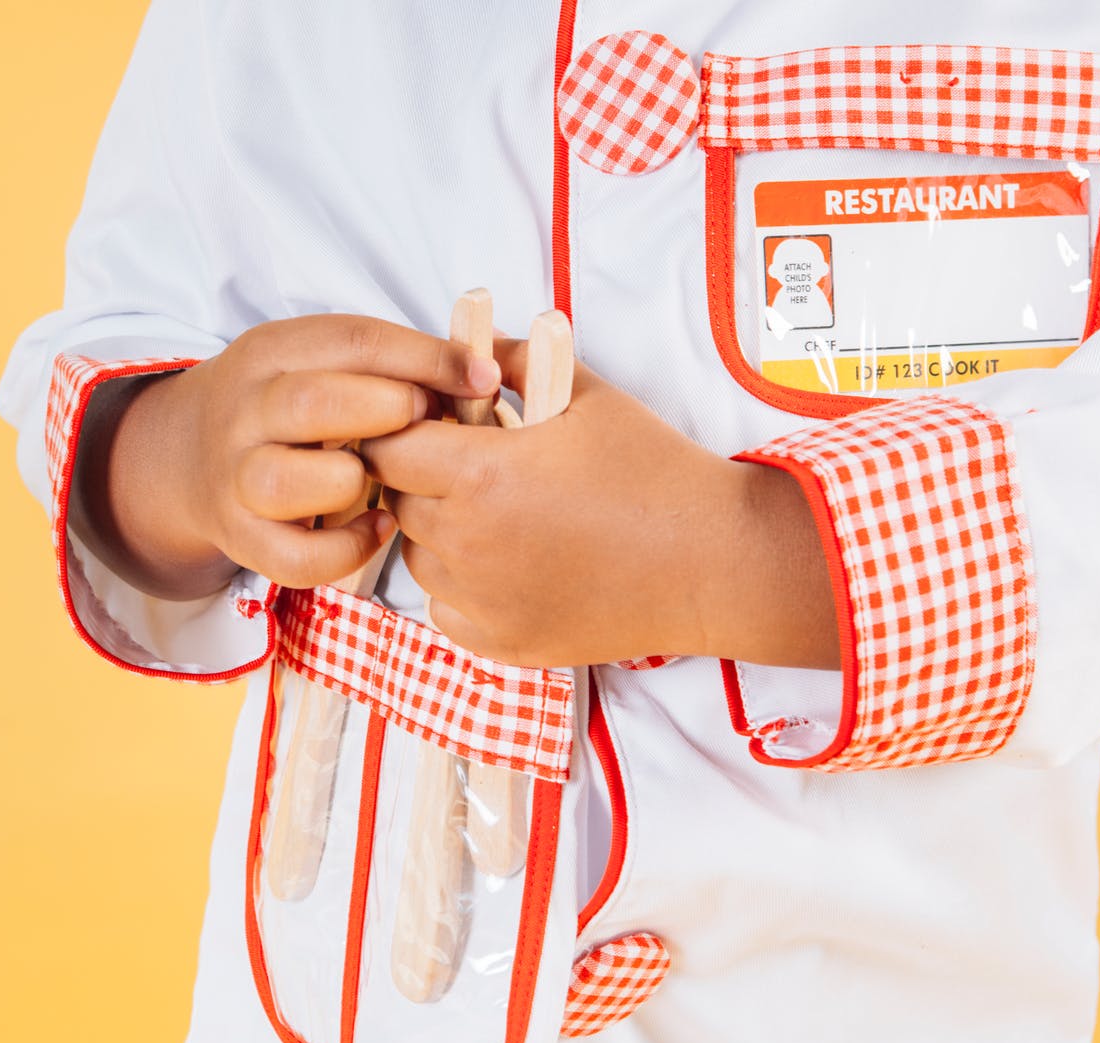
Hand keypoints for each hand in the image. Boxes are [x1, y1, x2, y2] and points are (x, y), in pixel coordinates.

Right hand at [73, 315, 500, 597]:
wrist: (187, 456)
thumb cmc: (290, 407)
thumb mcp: (323, 361)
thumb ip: (394, 362)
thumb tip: (485, 377)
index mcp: (273, 352)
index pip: (355, 342)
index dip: (427, 360)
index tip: (480, 379)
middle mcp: (245, 411)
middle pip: (315, 406)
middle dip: (388, 415)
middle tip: (425, 427)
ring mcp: (236, 478)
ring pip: (290, 481)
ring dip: (354, 481)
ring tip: (383, 481)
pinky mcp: (240, 537)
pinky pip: (297, 558)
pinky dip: (347, 550)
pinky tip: (378, 526)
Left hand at [359, 339, 840, 669]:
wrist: (712, 560)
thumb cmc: (654, 471)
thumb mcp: (586, 396)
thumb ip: (515, 359)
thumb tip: (469, 344)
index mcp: (480, 473)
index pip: (386, 448)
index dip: (402, 432)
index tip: (431, 426)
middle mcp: (468, 542)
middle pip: (399, 502)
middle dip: (421, 479)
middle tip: (470, 466)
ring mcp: (481, 599)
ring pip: (417, 556)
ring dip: (439, 534)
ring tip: (497, 514)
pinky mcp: (500, 642)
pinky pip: (445, 608)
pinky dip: (463, 587)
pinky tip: (510, 564)